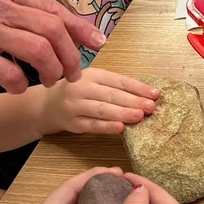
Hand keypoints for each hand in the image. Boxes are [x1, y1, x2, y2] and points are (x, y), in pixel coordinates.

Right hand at [0, 0, 105, 92]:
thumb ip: (7, 1)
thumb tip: (46, 18)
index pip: (50, 6)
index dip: (79, 27)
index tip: (97, 42)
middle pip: (51, 28)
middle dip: (71, 54)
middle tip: (74, 72)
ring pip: (37, 49)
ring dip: (53, 70)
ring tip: (52, 81)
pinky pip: (9, 71)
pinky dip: (22, 82)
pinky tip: (21, 87)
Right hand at [41, 68, 160, 135]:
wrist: (47, 105)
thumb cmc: (79, 92)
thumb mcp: (95, 82)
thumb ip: (116, 87)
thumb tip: (147, 95)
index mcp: (92, 75)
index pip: (119, 80)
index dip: (138, 87)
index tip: (156, 93)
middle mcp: (83, 88)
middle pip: (112, 94)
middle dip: (134, 100)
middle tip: (152, 106)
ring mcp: (76, 106)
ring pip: (103, 109)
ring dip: (123, 113)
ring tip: (140, 116)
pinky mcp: (73, 123)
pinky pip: (92, 125)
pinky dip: (107, 127)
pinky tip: (121, 128)